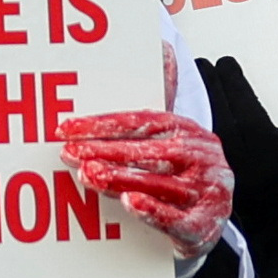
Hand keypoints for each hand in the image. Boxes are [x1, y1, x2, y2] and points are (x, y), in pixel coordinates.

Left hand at [58, 109, 233, 255]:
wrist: (210, 222)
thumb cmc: (182, 177)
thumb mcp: (169, 143)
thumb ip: (148, 116)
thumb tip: (161, 52)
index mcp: (189, 131)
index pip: (143, 122)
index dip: (103, 124)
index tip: (67, 129)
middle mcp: (202, 156)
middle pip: (149, 151)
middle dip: (105, 151)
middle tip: (71, 154)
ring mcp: (208, 191)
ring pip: (160, 183)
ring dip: (121, 178)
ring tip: (89, 175)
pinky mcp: (206, 225)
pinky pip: (177, 218)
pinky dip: (153, 210)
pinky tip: (130, 203)